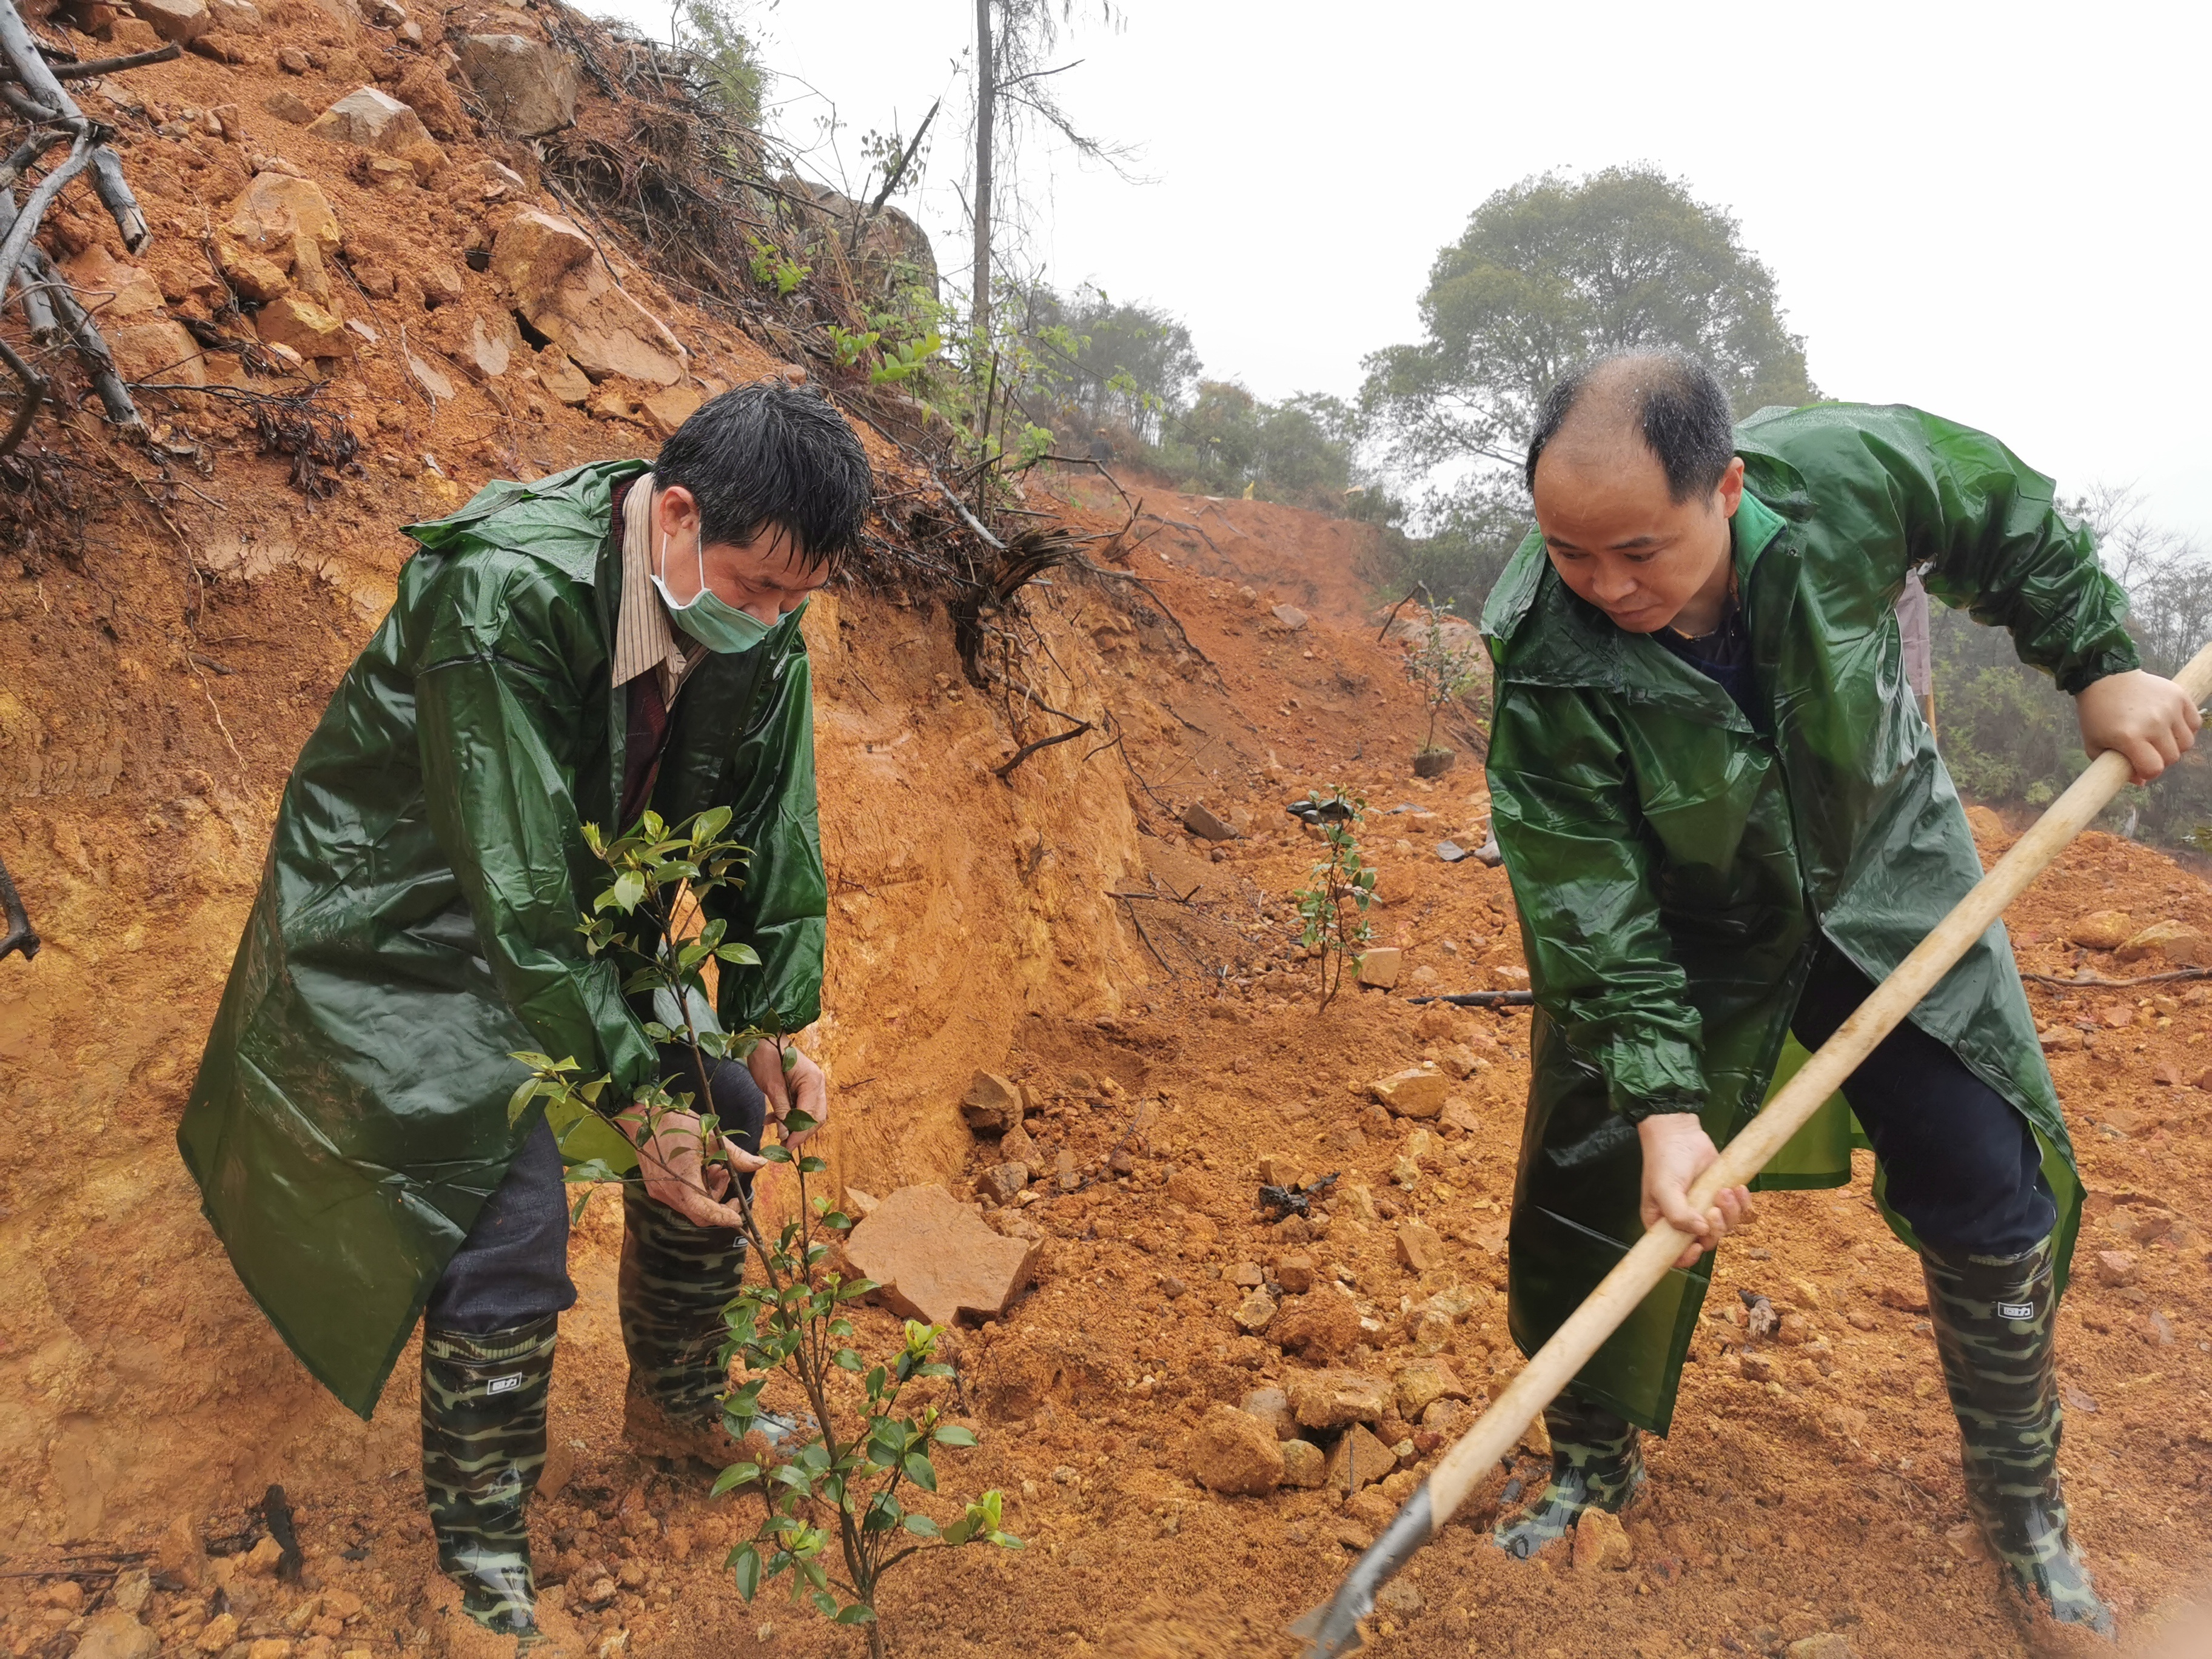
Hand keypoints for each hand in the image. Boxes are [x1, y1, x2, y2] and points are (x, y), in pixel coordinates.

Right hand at [616, 1100, 762, 1228]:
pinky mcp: (656, 1187)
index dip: (723, 1217)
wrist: (643, 1117)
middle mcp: (668, 1192)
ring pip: (691, 1206)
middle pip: (699, 1214)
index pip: (704, 1211)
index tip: (738, 1218)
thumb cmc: (678, 1123)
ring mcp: (660, 1191)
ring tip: (717, 1169)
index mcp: (682, 1180)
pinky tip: (703, 1170)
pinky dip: (696, 1190)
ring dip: (709, 1193)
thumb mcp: (711, 1137)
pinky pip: (681, 1198)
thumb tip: (760, 1163)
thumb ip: (736, 1155)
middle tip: (732, 1187)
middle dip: (719, 1205)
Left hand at [749, 1040, 828, 1149]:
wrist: (762, 1037)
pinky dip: (790, 1116)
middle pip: (816, 1116)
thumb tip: (786, 1134)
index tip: (788, 1147)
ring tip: (779, 1136)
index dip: (800, 1133)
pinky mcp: (804, 1085)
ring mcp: (813, 1084)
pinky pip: (802, 1106)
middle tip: (786, 1147)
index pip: (811, 1115)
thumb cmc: (766, 1057)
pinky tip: (773, 1121)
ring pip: (810, 1113)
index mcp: (813, 1081)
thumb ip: (781, 1110)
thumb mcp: (772, 1086)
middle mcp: (817, 1083)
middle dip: (801, 1133)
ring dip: (796, 1126)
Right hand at [1638, 1113, 1752, 1268]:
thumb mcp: (1663, 1189)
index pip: (1675, 1253)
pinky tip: (1738, 1188)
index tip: (1697, 1245)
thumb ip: (1677, 1214)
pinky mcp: (1721, 1195)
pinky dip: (1742, 1202)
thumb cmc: (1664, 1160)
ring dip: (1730, 1212)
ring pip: (1726, 1226)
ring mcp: (1705, 1208)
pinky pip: (1739, 1210)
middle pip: (1707, 1239)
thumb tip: (1701, 1231)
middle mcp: (1685, 1220)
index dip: (1687, 1257)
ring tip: (1725, 1191)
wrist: (1680, 1132)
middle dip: (1716, 1227)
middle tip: (1714, 1207)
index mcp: (1664, 1224)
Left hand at [2077, 669, 2200, 783]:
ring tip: (2158, 737)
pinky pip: (2195, 723)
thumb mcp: (2095, 744)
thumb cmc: (2097, 713)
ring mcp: (2169, 708)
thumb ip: (2114, 767)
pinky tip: (2169, 725)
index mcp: (2130, 736)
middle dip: (2160, 760)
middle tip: (2147, 750)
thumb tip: (2142, 782)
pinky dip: (2186, 728)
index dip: (2148, 772)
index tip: (2140, 766)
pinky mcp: (2179, 696)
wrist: (2105, 677)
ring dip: (2174, 745)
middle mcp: (2153, 723)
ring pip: (2186, 743)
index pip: (2154, 769)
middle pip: (2172, 757)